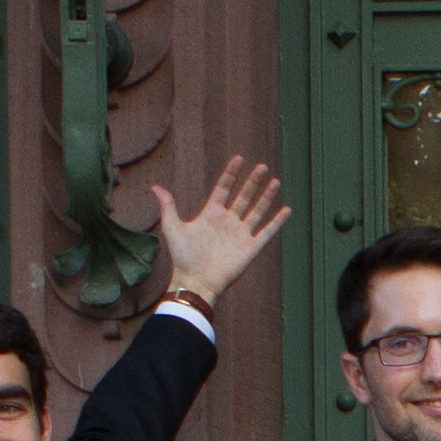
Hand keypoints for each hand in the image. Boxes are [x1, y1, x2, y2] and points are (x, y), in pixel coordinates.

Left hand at [150, 153, 290, 312]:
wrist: (195, 281)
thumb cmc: (182, 257)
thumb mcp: (172, 228)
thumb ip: (168, 206)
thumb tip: (154, 187)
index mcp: (211, 214)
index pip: (224, 188)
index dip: (231, 174)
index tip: (239, 159)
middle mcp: (228, 222)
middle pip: (243, 196)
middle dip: (253, 181)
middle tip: (262, 166)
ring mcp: (240, 234)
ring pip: (257, 210)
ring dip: (267, 196)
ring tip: (275, 182)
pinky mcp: (250, 248)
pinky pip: (267, 232)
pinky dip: (277, 222)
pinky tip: (287, 210)